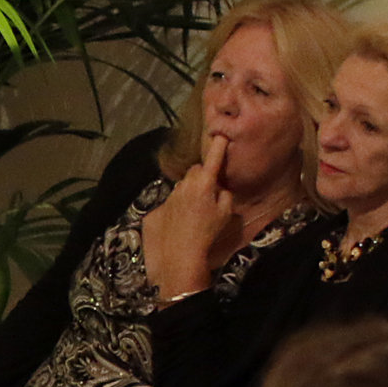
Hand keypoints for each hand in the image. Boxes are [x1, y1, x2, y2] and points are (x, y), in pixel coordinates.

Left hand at [141, 134, 238, 300]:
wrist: (179, 251)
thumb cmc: (206, 232)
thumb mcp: (225, 213)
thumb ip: (224, 194)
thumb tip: (219, 189)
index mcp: (204, 184)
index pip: (213, 159)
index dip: (218, 146)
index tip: (221, 135)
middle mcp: (185, 185)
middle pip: (196, 170)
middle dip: (204, 174)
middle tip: (211, 188)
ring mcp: (172, 194)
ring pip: (184, 184)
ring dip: (191, 189)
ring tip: (198, 208)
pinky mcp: (162, 204)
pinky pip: (175, 197)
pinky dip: (181, 202)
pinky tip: (185, 217)